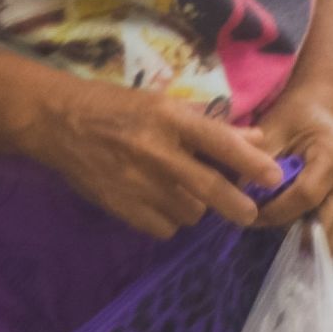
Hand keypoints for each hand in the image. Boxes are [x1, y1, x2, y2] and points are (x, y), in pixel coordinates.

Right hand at [29, 81, 279, 240]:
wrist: (58, 122)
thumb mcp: (163, 104)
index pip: (220, 143)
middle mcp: (157, 153)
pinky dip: (168, 220)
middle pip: (210, 189)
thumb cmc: (116, 106)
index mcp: (170, 120)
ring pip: (189, 213)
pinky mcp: (122, 208)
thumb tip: (254, 138)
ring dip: (196, 208)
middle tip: (250, 213)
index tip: (274, 177)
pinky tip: (160, 203)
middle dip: (237, 206)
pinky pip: (163, 228)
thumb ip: (209, 125)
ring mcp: (138, 184)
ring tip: (185, 192)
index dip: (251, 162)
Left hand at [251, 92, 332, 262]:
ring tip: (282, 246)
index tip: (251, 217)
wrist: (321, 109)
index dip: (277, 212)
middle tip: (266, 238)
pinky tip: (306, 255)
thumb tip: (238, 197)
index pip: (306, 195)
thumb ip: (257, 161)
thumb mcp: (271, 129)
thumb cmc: (294, 116)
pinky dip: (325, 247)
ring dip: (310, 245)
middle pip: (328, 223)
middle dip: (294, 236)